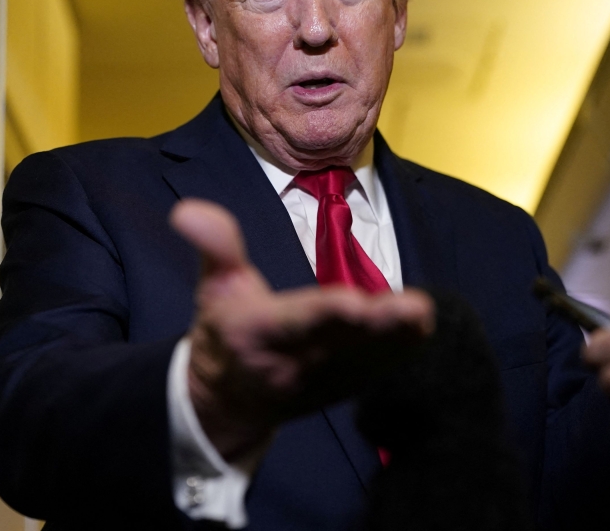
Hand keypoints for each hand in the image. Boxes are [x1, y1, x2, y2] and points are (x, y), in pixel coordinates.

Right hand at [170, 199, 434, 460]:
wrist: (230, 398)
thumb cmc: (226, 330)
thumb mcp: (214, 287)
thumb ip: (215, 247)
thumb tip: (187, 209)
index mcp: (257, 332)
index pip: (294, 322)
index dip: (323, 314)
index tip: (353, 303)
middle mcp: (293, 360)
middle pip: (341, 341)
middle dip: (377, 326)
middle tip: (413, 308)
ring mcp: (322, 378)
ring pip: (364, 357)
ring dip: (395, 337)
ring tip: (422, 315)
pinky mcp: (345, 384)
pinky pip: (374, 368)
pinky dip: (399, 349)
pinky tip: (422, 326)